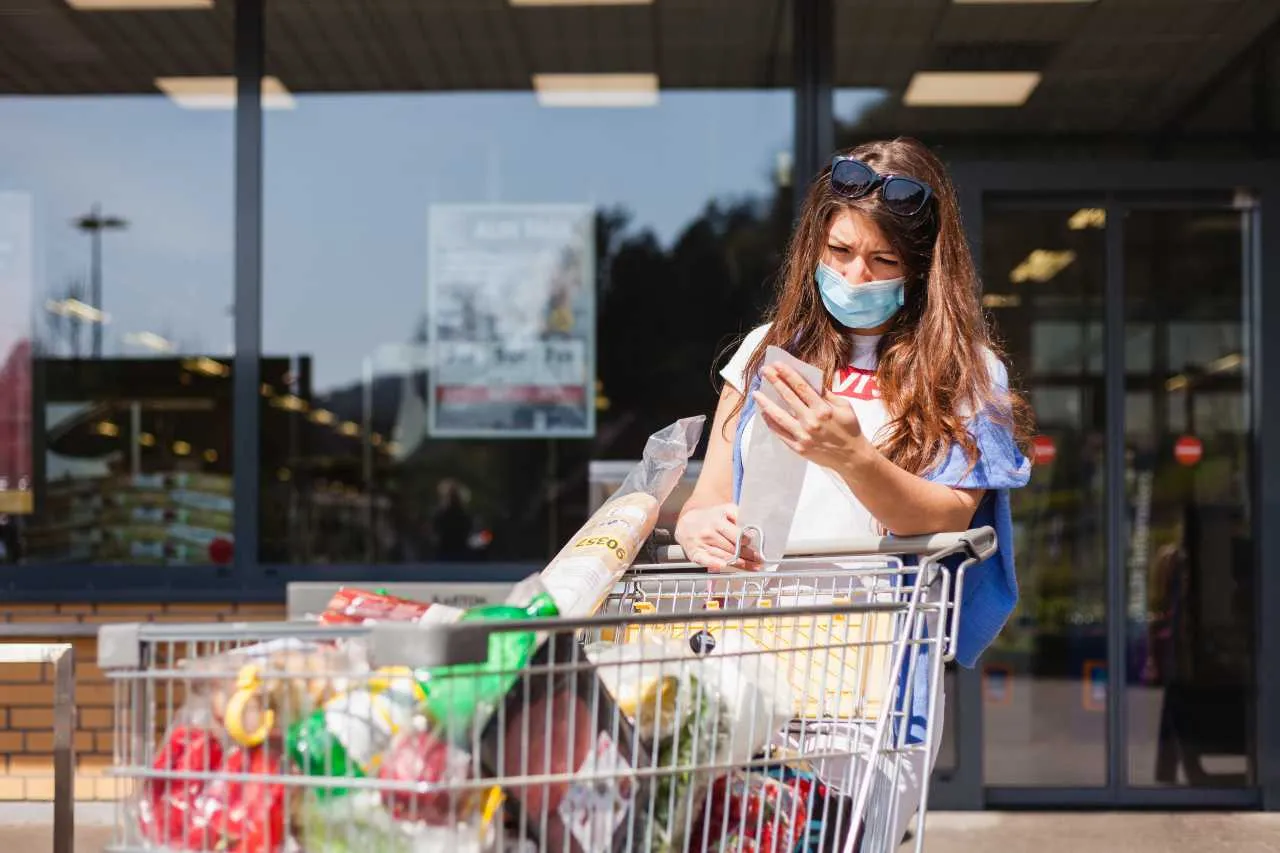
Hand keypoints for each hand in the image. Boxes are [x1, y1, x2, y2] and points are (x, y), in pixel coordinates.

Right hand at [674, 503, 763, 571]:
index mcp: (717, 521)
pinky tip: (722, 565)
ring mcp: (701, 544)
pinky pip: (705, 560)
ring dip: (739, 563)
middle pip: (733, 548)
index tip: (755, 545)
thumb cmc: (710, 518)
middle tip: (759, 559)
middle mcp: (708, 532)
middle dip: (748, 555)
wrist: (687, 523)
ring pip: (724, 556)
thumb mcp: (725, 509)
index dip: (747, 541)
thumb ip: (738, 514)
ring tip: (752, 566)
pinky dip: (713, 563)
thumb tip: (750, 527)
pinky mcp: (695, 553)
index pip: (736, 534)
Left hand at [752, 362, 870, 470]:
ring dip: (766, 404)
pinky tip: (764, 414)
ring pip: (779, 416)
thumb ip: (827, 394)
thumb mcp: (844, 406)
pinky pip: (780, 433)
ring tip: (756, 394)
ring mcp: (803, 436)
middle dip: (775, 382)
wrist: (852, 457)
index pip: (801, 387)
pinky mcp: (798, 448)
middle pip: (788, 398)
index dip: (787, 374)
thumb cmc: (849, 428)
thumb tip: (811, 380)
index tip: (777, 364)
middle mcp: (811, 421)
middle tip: (764, 371)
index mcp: (823, 409)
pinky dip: (771, 423)